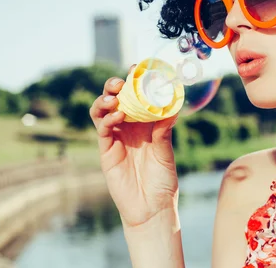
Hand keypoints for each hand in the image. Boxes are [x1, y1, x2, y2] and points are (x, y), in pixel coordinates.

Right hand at [89, 65, 179, 228]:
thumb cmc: (163, 180)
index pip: (138, 97)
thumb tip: (172, 106)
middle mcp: (129, 128)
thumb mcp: (166, 151)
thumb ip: (164, 131)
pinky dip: (107, 119)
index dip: (135, 82)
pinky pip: (103, 130)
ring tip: (113, 98)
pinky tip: (116, 116)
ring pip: (103, 111)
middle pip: (117, 100)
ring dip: (105, 100)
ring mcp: (116, 138)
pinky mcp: (106, 151)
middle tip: (121, 81)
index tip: (137, 67)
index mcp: (146, 124)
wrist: (152, 207)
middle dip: (116, 87)